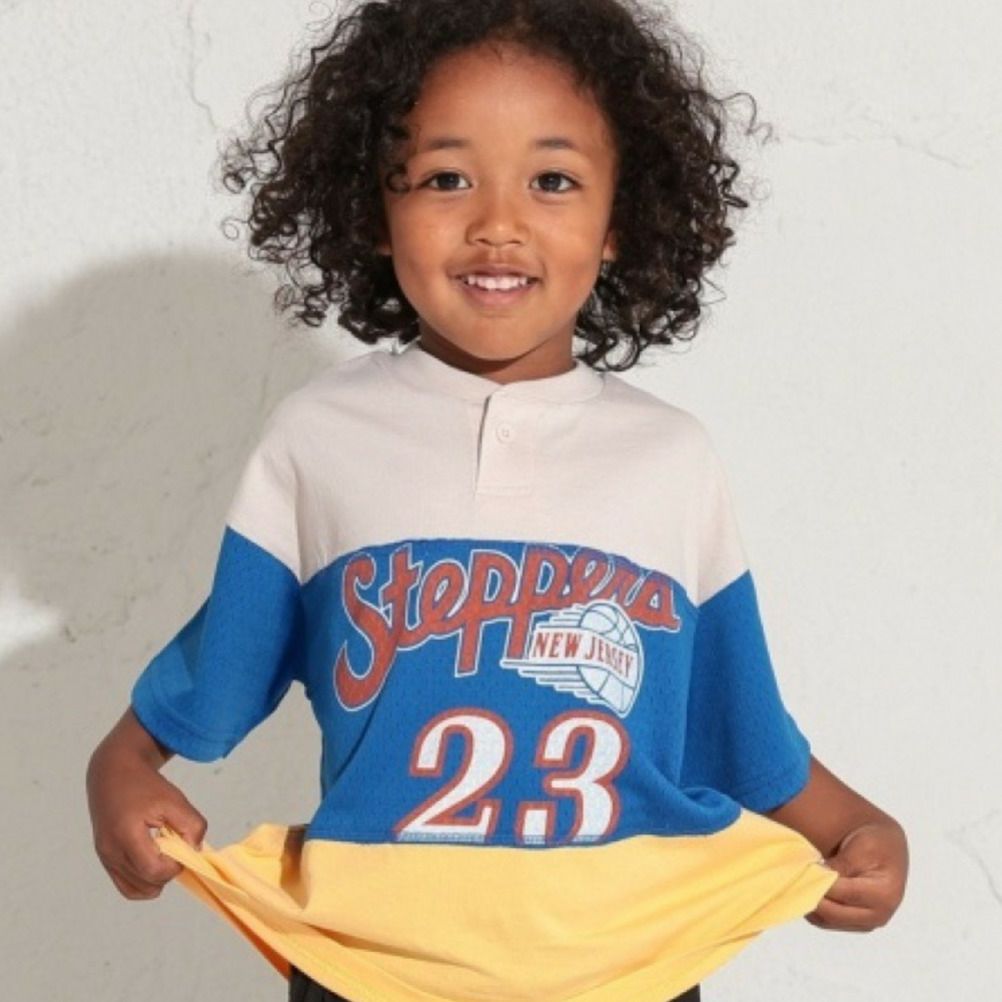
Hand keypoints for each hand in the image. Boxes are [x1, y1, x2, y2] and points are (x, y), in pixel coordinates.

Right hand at [86, 742, 206, 900]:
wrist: (113, 773)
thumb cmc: (145, 785)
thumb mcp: (175, 799)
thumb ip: (191, 825)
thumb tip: (196, 850)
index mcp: (126, 834)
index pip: (153, 870)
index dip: (175, 866)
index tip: (183, 846)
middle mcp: (110, 851)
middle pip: (146, 883)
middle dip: (168, 871)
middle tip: (176, 847)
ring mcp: (105, 858)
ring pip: (137, 889)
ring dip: (156, 877)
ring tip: (164, 852)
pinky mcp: (105, 860)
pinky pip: (127, 887)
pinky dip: (144, 882)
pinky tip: (154, 862)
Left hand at [806, 819, 908, 931]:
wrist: (887, 850)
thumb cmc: (877, 844)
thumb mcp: (862, 847)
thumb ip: (842, 864)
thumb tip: (817, 875)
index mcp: (884, 896)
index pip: (844, 894)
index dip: (821, 882)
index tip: (803, 870)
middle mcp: (877, 916)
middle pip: (834, 914)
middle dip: (812, 895)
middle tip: (794, 878)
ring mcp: (865, 923)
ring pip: (828, 921)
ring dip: (810, 904)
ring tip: (797, 883)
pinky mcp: (854, 923)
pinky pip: (827, 921)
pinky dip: (814, 908)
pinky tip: (804, 890)